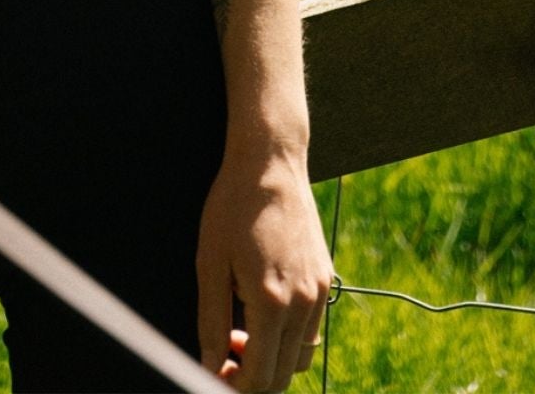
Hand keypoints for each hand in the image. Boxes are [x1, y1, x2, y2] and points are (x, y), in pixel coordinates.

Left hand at [196, 146, 332, 389]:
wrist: (270, 163)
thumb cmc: (233, 207)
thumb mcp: (209, 263)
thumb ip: (211, 321)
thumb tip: (210, 365)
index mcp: (272, 302)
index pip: (260, 375)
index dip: (233, 383)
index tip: (214, 371)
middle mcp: (304, 303)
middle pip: (284, 374)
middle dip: (252, 375)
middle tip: (223, 353)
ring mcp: (319, 291)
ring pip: (301, 355)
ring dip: (272, 357)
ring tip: (241, 331)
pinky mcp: (325, 277)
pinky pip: (311, 327)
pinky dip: (288, 335)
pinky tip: (262, 308)